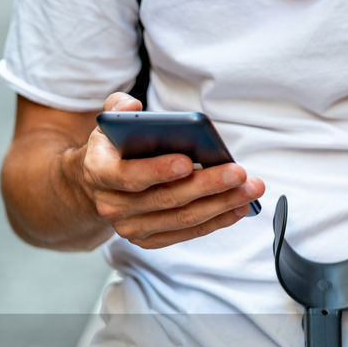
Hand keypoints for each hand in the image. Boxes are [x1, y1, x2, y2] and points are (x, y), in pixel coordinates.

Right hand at [79, 93, 264, 248]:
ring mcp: (130, 227)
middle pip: (165, 199)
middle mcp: (111, 205)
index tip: (188, 161)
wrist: (98, 186)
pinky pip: (186, 233)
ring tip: (249, 189)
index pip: (128, 176)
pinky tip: (238, 207)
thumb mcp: (109, 123)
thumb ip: (118, 108)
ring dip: (220, 204)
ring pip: (181, 218)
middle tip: (238, 172)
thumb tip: (131, 107)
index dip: (158, 171)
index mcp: (99, 172)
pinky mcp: (148, 239)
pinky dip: (215, 221)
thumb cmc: (113, 149)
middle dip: (206, 185)